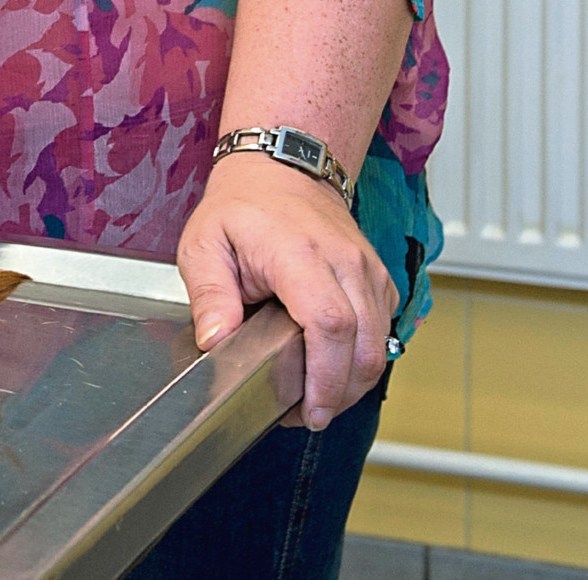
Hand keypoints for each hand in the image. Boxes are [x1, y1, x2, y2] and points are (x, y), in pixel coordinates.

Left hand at [178, 152, 396, 429]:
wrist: (281, 170)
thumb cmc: (241, 209)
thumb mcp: (204, 245)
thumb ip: (209, 296)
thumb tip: (217, 342)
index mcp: (299, 254)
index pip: (330, 323)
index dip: (325, 376)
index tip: (309, 409)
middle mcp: (345, 262)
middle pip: (365, 345)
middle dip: (341, 392)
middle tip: (308, 416)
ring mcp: (368, 270)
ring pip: (381, 344)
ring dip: (354, 382)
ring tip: (317, 399)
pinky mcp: (379, 279)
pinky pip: (384, 331)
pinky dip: (365, 359)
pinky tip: (334, 370)